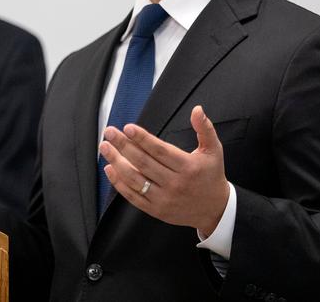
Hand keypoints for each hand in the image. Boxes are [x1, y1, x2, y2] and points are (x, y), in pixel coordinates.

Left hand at [98, 105, 229, 235]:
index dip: (142, 139)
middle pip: (143, 163)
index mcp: (187, 167)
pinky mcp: (156, 210)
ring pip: (135, 179)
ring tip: (104, 147)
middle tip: (109, 132)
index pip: (160, 151)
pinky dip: (119, 183)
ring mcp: (164, 198)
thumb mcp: (214, 151)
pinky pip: (133, 196)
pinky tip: (110, 169)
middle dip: (123, 146)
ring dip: (116, 162)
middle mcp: (174, 183)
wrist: (215, 210)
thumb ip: (205, 129)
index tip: (128, 128)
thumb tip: (197, 109)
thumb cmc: (212, 176)